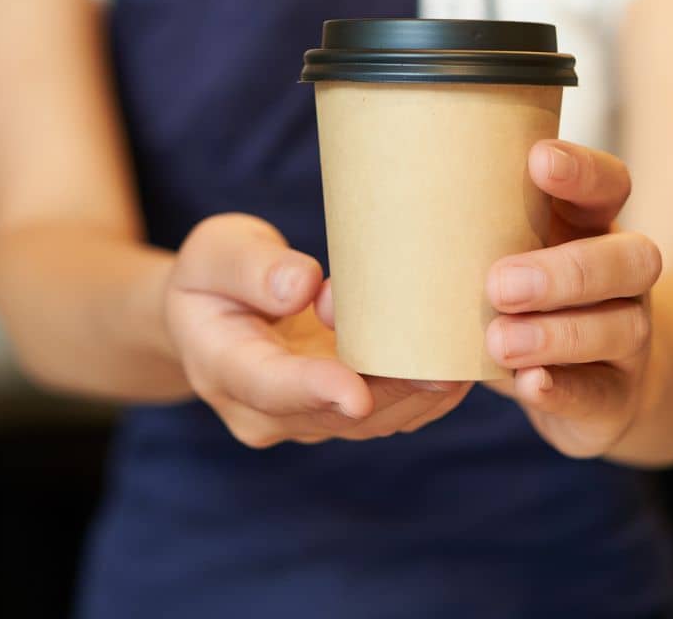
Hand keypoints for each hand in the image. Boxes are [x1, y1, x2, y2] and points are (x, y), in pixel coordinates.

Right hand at [163, 212, 470, 447]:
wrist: (207, 317)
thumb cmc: (212, 274)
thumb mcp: (216, 252)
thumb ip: (252, 268)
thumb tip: (302, 285)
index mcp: (224, 368)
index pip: (270, 386)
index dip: (316, 390)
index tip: (356, 391)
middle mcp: (266, 411)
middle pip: (332, 414)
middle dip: (391, 393)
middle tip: (445, 368)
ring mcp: (304, 418)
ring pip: (367, 422)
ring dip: (416, 397)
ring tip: (465, 365)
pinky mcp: (336, 410)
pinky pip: (384, 413)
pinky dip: (423, 397)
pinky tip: (462, 370)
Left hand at [483, 139, 662, 457]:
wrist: (588, 381)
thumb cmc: (521, 297)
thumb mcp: (501, 255)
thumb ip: (458, 241)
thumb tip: (358, 260)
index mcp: (593, 223)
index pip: (609, 183)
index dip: (583, 170)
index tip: (538, 160)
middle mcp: (624, 275)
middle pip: (628, 258)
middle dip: (565, 269)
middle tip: (498, 283)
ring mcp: (631, 336)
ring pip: (620, 327)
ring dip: (557, 334)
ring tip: (498, 341)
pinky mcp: (619, 396)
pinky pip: (601, 392)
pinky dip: (564, 389)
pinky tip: (529, 384)